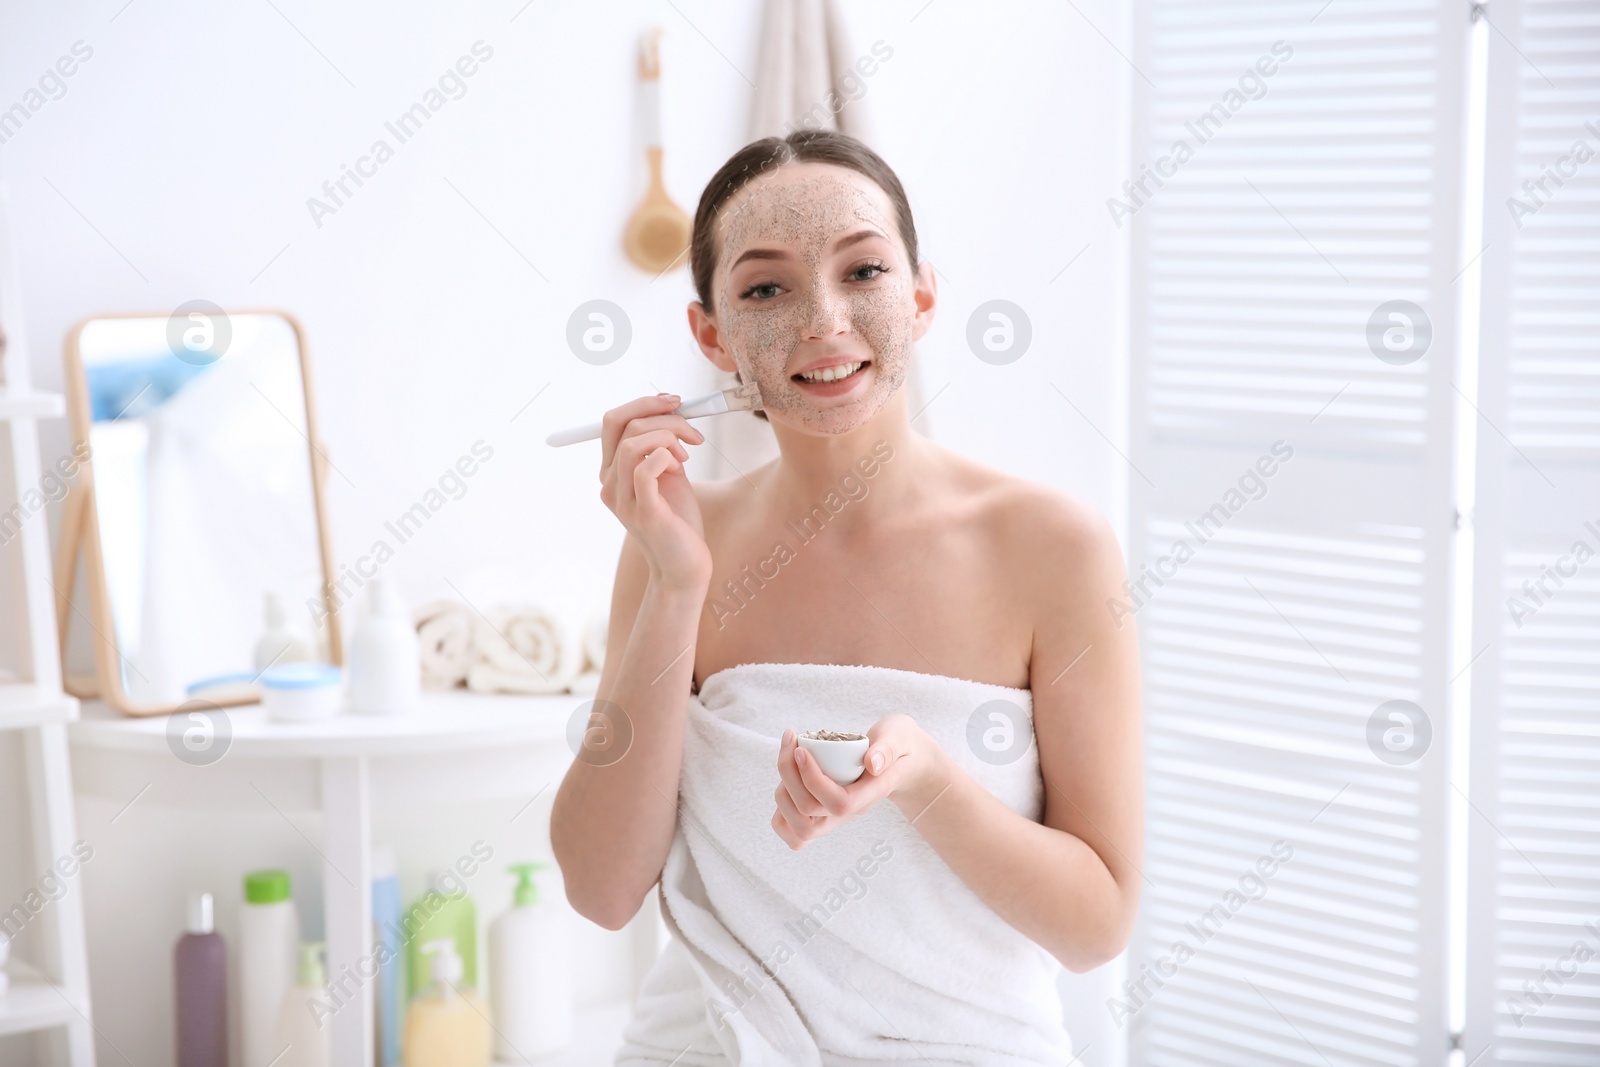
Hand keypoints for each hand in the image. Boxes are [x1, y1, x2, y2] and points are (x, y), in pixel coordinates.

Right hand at [597, 393, 710, 589]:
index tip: (674, 402)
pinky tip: (681, 467)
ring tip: (687, 454)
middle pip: (619, 424)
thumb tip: (672, 414)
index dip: (643, 403)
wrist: (685, 564)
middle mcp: (610, 483)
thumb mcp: (669, 475)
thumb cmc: (679, 521)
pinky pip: (645, 469)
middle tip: (690, 428)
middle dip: (659, 414)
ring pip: (632, 443)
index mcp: (612, 472)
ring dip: (668, 437)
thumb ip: (662, 448)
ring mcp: (623, 499)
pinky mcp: (643, 513)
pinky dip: (666, 457)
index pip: (612, 421)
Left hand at [771, 715, 952, 849]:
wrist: (904, 763)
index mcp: (870, 793)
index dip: (812, 779)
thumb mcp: (900, 737)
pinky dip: (781, 812)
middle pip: (810, 813)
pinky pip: (795, 833)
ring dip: (783, 792)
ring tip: (789, 759)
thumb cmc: (900, 747)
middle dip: (789, 777)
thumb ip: (888, 748)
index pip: (838, 803)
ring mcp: (835, 817)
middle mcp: (850, 811)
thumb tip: (872, 763)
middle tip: (791, 743)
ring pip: (799, 828)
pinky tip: (788, 780)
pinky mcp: (823, 816)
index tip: (802, 749)